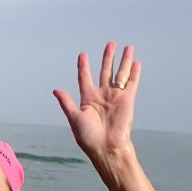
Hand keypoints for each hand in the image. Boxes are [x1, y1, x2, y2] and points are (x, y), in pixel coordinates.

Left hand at [54, 42, 138, 161]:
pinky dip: (134, 73)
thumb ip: (66, 102)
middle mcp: (102, 95)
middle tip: (110, 43)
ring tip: (128, 47)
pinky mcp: (127, 100)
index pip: (85, 78)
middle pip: (105, 71)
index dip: (84, 66)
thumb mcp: (74, 118)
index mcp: (88, 99)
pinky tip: (136, 62)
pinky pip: (131, 83)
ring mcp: (115, 96)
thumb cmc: (88, 136)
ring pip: (120, 74)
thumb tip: (56, 90)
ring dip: (124, 60)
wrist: (106, 147)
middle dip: (108, 57)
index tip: (83, 54)